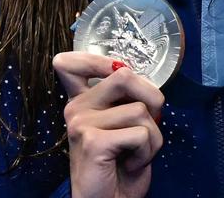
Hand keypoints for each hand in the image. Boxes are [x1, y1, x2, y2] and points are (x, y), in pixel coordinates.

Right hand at [53, 52, 164, 197]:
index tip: (117, 70)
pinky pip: (141, 133)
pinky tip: (130, 162)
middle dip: (152, 100)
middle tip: (148, 124)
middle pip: (125, 75)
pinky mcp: (92, 141)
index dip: (99, 60)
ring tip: (134, 151)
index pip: (71, 64)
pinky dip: (147, 150)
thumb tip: (143, 78)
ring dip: (152, 135)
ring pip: (140, 109)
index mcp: (83, 101)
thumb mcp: (126, 123)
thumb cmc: (122, 163)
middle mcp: (76, 108)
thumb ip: (127, 98)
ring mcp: (81, 124)